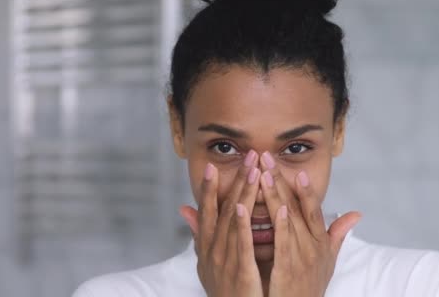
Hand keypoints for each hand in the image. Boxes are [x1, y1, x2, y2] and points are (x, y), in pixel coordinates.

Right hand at [180, 151, 263, 296]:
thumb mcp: (205, 261)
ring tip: (253, 170)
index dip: (209, 188)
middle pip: (225, 209)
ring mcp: (224, 260)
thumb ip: (198, 234)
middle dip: (236, 181)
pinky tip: (245, 206)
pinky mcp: (238, 271)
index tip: (213, 166)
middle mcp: (213, 250)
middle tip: (249, 156)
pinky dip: (242, 225)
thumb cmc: (223, 290)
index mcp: (207, 247)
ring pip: (234, 220)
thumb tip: (185, 209)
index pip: (208, 211)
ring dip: (242, 193)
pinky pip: (240, 244)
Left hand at [259, 152, 360, 296]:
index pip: (313, 210)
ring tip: (264, 173)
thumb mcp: (329, 261)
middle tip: (267, 158)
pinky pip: (284, 243)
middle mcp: (313, 247)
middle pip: (297, 208)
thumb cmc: (310, 288)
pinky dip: (281, 225)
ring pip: (288, 220)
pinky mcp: (288, 270)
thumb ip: (338, 235)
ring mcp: (302, 258)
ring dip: (277, 195)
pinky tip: (276, 208)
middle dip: (281, 181)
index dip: (305, 189)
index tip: (296, 169)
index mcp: (319, 243)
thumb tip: (355, 213)